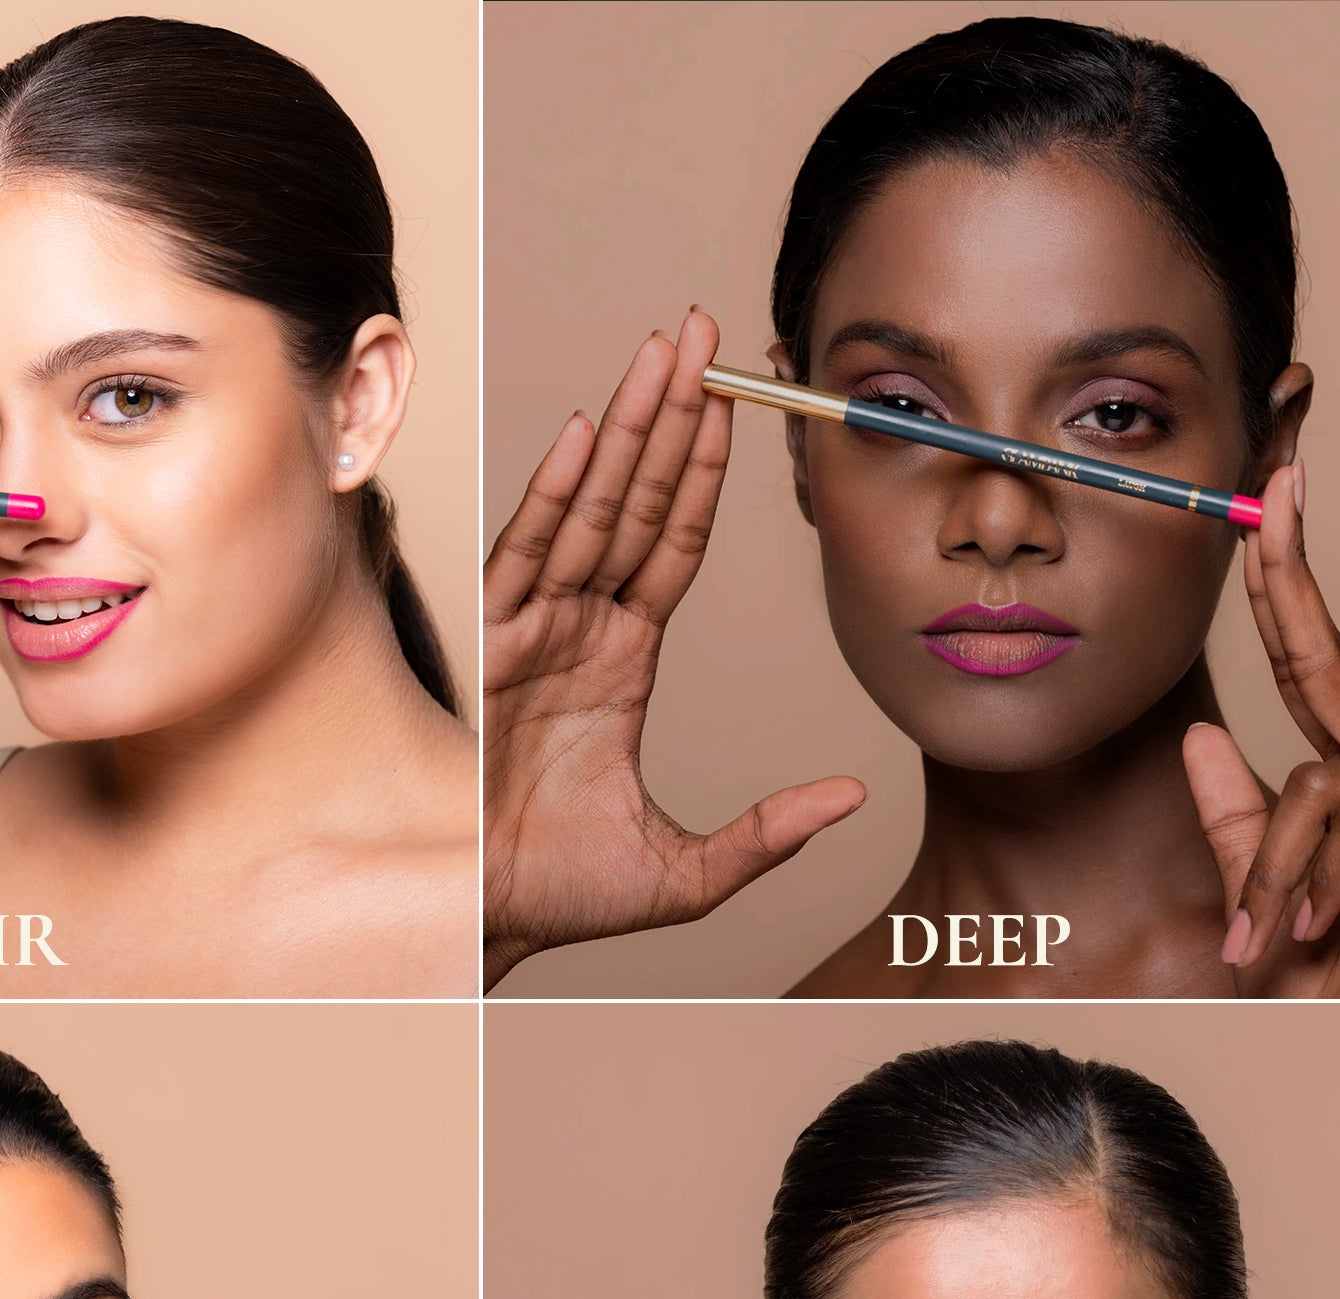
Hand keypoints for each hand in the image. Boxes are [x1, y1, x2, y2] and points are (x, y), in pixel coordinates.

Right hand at [483, 309, 864, 986]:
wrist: (485, 923)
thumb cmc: (560, 895)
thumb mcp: (692, 870)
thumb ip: (770, 830)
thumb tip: (854, 798)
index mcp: (621, 664)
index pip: (673, 547)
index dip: (705, 476)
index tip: (735, 405)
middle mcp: (578, 632)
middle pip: (635, 503)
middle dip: (671, 417)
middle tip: (705, 336)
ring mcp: (534, 632)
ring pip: (590, 510)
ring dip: (627, 429)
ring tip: (664, 354)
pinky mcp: (493, 649)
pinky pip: (529, 555)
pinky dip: (557, 493)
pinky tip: (589, 432)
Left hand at [1184, 458, 1339, 995]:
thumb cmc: (1318, 988)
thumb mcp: (1259, 891)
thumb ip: (1236, 817)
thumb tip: (1201, 736)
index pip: (1319, 670)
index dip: (1292, 592)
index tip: (1274, 510)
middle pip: (1333, 662)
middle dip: (1294, 576)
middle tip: (1275, 489)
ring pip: (1312, 781)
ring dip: (1268, 871)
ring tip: (1267, 939)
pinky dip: (1297, 879)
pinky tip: (1307, 931)